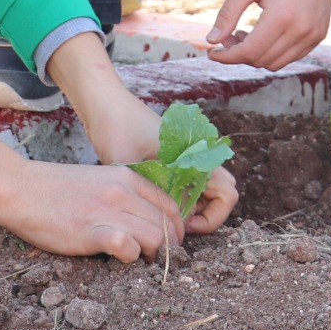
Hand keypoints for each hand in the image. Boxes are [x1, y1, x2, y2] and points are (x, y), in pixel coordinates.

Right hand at [0, 116, 187, 261]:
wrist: (21, 188)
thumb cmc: (57, 189)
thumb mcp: (99, 181)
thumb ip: (124, 196)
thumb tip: (144, 222)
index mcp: (127, 178)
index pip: (171, 207)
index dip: (176, 230)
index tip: (166, 245)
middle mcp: (123, 191)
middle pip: (169, 225)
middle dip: (168, 248)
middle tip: (153, 261)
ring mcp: (108, 210)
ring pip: (156, 237)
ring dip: (152, 255)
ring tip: (137, 262)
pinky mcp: (92, 230)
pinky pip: (127, 246)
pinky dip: (131, 257)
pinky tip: (119, 258)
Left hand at [45, 34, 239, 235]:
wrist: (103, 102)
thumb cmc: (117, 129)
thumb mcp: (133, 167)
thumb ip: (152, 195)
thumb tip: (165, 226)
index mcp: (196, 153)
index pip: (227, 194)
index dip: (211, 217)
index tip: (184, 223)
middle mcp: (196, 154)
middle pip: (219, 195)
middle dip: (203, 216)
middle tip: (175, 222)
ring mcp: (185, 156)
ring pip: (204, 191)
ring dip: (190, 207)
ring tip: (162, 214)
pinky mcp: (171, 158)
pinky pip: (187, 183)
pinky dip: (178, 197)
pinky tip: (155, 202)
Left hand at [205, 0, 330, 70]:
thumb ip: (229, 13)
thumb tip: (211, 40)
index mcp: (282, 16)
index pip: (250, 52)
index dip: (227, 56)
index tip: (211, 52)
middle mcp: (301, 31)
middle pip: (261, 60)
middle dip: (238, 53)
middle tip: (226, 36)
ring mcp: (313, 35)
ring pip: (276, 63)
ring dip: (255, 55)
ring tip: (243, 34)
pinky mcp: (319, 35)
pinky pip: (291, 57)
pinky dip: (273, 53)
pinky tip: (263, 35)